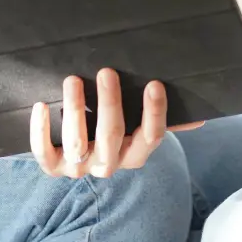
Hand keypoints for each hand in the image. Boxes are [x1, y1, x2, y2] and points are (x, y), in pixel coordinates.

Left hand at [29, 68, 203, 178]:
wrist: (80, 159)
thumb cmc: (118, 130)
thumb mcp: (140, 127)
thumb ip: (168, 120)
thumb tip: (201, 117)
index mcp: (136, 154)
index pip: (152, 137)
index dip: (154, 113)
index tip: (154, 83)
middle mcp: (109, 165)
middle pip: (113, 136)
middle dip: (109, 103)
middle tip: (105, 72)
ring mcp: (80, 169)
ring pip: (78, 144)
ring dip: (75, 110)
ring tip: (72, 80)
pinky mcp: (53, 167)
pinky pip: (44, 154)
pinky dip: (40, 131)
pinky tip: (41, 105)